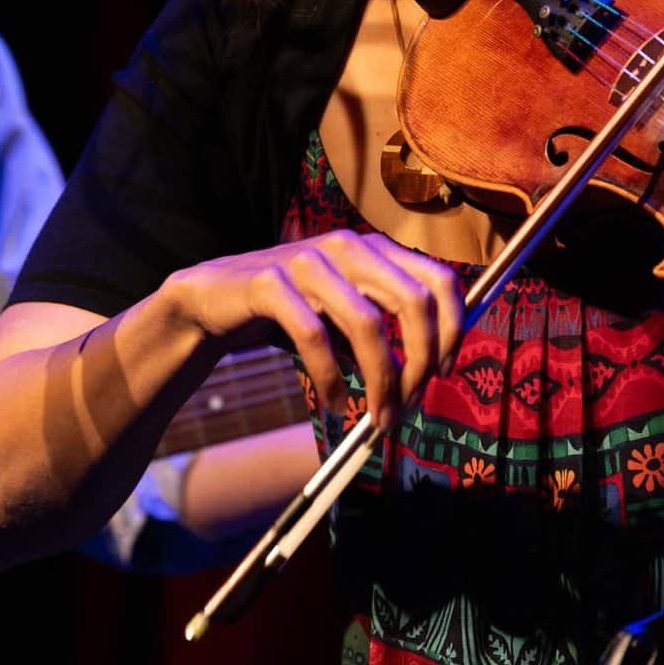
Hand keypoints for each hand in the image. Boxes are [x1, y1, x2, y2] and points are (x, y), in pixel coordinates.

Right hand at [160, 228, 465, 421]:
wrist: (210, 302)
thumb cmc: (287, 312)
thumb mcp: (343, 315)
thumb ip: (385, 328)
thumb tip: (431, 369)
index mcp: (373, 249)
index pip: (440, 279)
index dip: (453, 328)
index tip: (444, 373)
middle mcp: (347, 245)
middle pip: (414, 300)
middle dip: (419, 362)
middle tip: (410, 405)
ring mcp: (307, 259)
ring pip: (368, 323)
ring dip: (381, 381)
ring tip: (377, 418)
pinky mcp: (269, 281)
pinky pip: (313, 336)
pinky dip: (328, 378)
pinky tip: (330, 403)